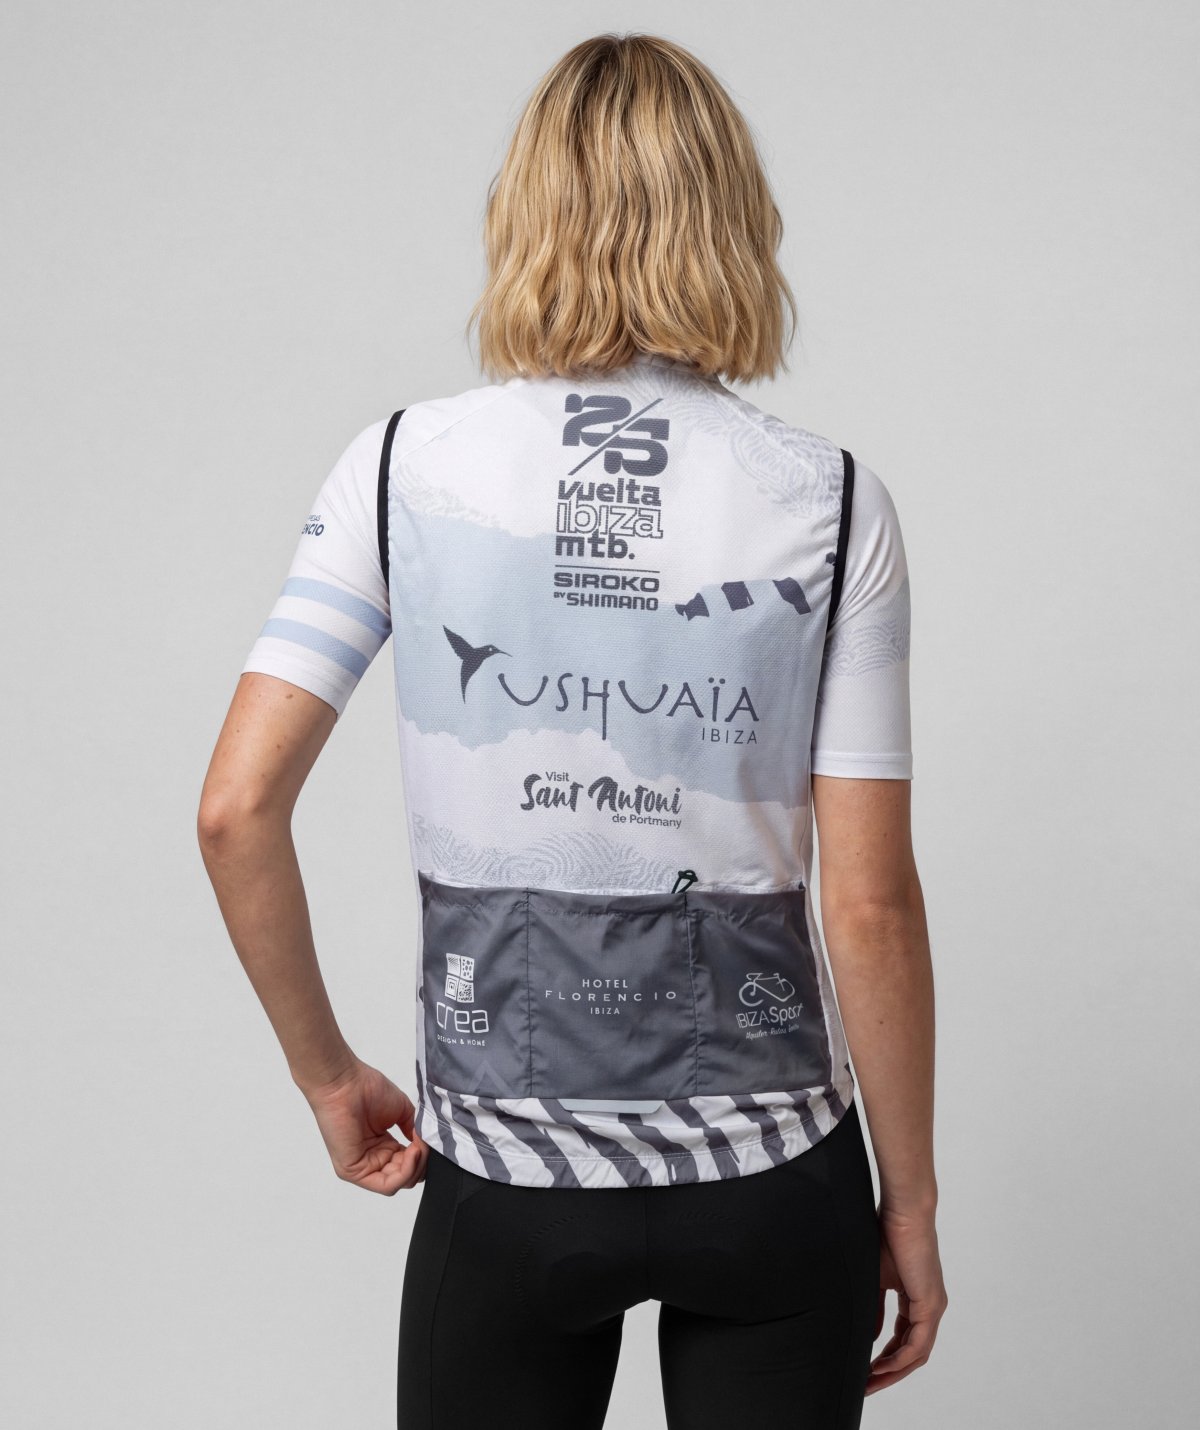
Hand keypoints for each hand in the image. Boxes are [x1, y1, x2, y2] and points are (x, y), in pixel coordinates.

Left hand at [300, 1057, 429, 1193]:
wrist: (345, 1083)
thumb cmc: (367, 1090)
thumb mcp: (402, 1111)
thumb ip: (414, 1131)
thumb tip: (427, 1144)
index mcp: (383, 1146)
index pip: (409, 1164)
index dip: (423, 1155)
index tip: (431, 1139)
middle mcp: (373, 1159)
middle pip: (406, 1176)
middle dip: (421, 1162)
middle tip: (425, 1144)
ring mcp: (363, 1167)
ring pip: (398, 1183)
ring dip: (415, 1166)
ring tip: (418, 1147)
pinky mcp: (354, 1172)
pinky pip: (386, 1185)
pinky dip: (405, 1172)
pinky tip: (412, 1152)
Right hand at [866, 1204, 947, 1394]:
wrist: (903, 1211)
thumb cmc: (886, 1233)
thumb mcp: (875, 1278)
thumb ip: (875, 1308)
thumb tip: (871, 1336)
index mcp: (917, 1297)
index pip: (903, 1337)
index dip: (885, 1357)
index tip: (865, 1369)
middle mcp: (929, 1306)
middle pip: (913, 1352)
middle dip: (889, 1372)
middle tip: (867, 1386)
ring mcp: (933, 1307)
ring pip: (917, 1353)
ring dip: (894, 1371)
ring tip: (870, 1382)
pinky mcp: (931, 1305)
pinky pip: (918, 1344)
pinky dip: (900, 1359)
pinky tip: (881, 1366)